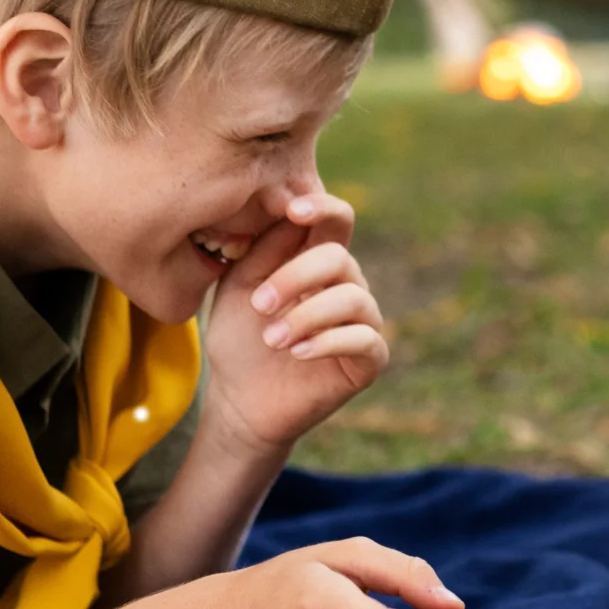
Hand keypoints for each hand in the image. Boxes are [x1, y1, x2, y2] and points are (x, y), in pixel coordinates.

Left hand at [204, 193, 387, 451]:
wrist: (241, 400)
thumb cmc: (239, 339)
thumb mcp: (240, 287)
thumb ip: (264, 250)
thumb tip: (289, 210)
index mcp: (316, 261)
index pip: (336, 221)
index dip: (323, 208)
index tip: (294, 211)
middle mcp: (346, 286)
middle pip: (339, 257)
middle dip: (295, 276)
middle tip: (259, 304)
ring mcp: (362, 322)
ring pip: (353, 298)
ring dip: (306, 315)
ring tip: (271, 338)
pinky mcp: (369, 360)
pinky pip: (365, 339)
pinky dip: (328, 342)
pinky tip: (296, 352)